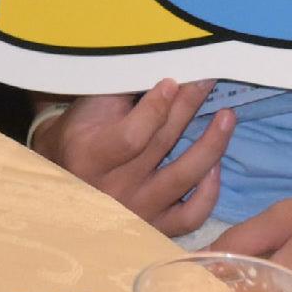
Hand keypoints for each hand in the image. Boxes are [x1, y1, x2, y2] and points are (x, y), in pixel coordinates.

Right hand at [28, 80, 230, 235]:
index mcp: (91, 156)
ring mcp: (138, 210)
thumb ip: (118, 91)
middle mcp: (114, 189)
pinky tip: (216, 167)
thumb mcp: (86, 109)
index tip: (172, 81)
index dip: (155, 109)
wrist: (64, 178)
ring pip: (183, 179)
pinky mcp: (155, 226)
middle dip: (187, 108)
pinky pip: (191, 216)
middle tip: (207, 80)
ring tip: (227, 117)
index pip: (132, 136)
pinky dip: (209, 193)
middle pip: (161, 147)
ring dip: (210, 145)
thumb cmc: (78, 133)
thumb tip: (161, 65)